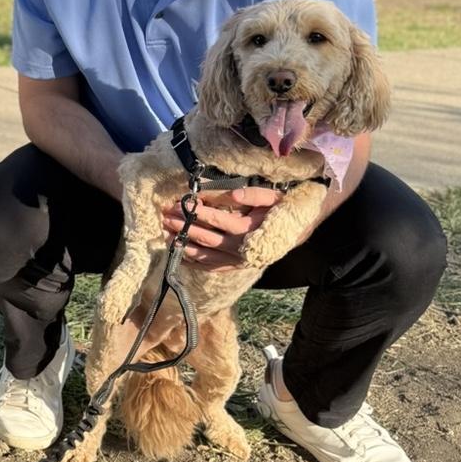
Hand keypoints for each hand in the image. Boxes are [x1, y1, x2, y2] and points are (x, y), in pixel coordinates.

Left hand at [160, 186, 280, 269]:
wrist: (295, 232)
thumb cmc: (280, 210)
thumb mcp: (273, 197)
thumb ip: (254, 195)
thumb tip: (233, 194)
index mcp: (249, 230)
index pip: (218, 220)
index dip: (198, 212)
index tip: (181, 204)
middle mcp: (241, 249)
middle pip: (207, 239)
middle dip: (184, 227)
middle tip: (165, 217)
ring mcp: (237, 261)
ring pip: (205, 256)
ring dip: (184, 246)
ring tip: (166, 235)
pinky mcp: (234, 267)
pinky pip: (210, 267)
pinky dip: (193, 262)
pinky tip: (179, 253)